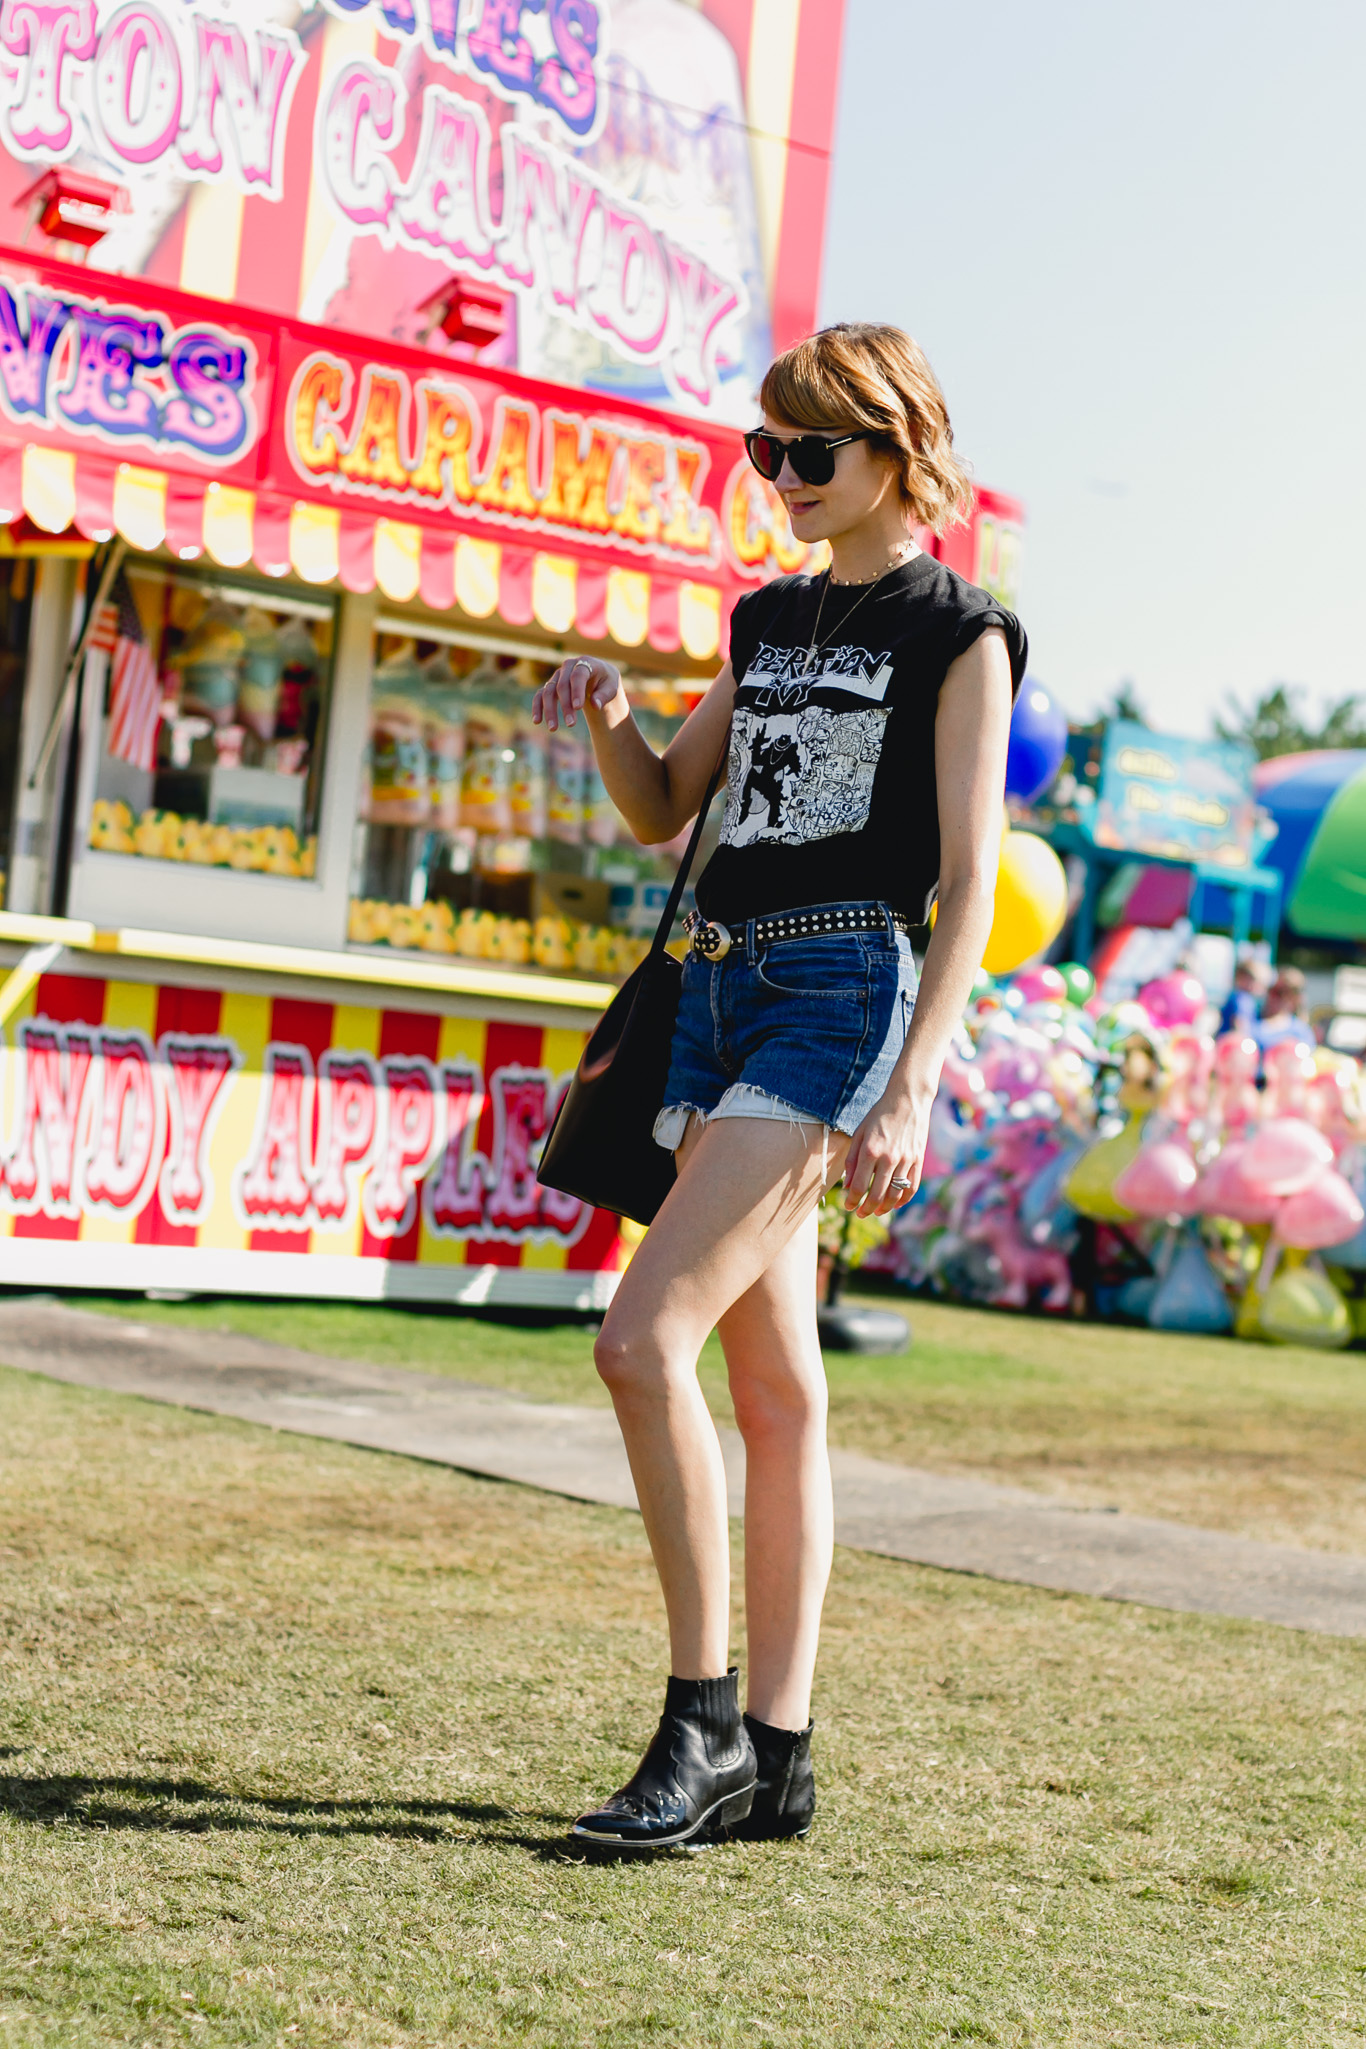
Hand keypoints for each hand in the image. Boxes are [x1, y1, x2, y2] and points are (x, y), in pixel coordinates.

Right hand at [533, 656, 620, 730]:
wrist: (599, 677)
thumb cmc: (606, 682)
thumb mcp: (611, 687)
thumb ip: (604, 695)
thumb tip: (595, 705)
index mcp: (585, 663)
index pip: (578, 675)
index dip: (577, 690)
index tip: (578, 708)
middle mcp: (568, 667)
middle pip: (562, 685)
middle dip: (565, 706)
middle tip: (571, 724)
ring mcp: (557, 676)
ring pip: (548, 692)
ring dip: (550, 710)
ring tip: (553, 729)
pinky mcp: (551, 685)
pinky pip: (540, 695)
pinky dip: (537, 707)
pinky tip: (537, 721)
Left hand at [842, 1086, 931, 1216]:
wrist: (908, 1100)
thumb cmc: (879, 1116)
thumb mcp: (859, 1133)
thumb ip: (852, 1160)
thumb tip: (848, 1185)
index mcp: (870, 1151)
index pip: (859, 1186)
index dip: (852, 1201)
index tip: (848, 1206)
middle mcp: (888, 1158)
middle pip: (877, 1195)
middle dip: (867, 1209)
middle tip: (860, 1213)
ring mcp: (906, 1160)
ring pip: (895, 1195)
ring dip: (884, 1208)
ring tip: (876, 1211)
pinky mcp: (918, 1160)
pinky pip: (911, 1187)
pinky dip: (903, 1200)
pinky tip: (894, 1204)